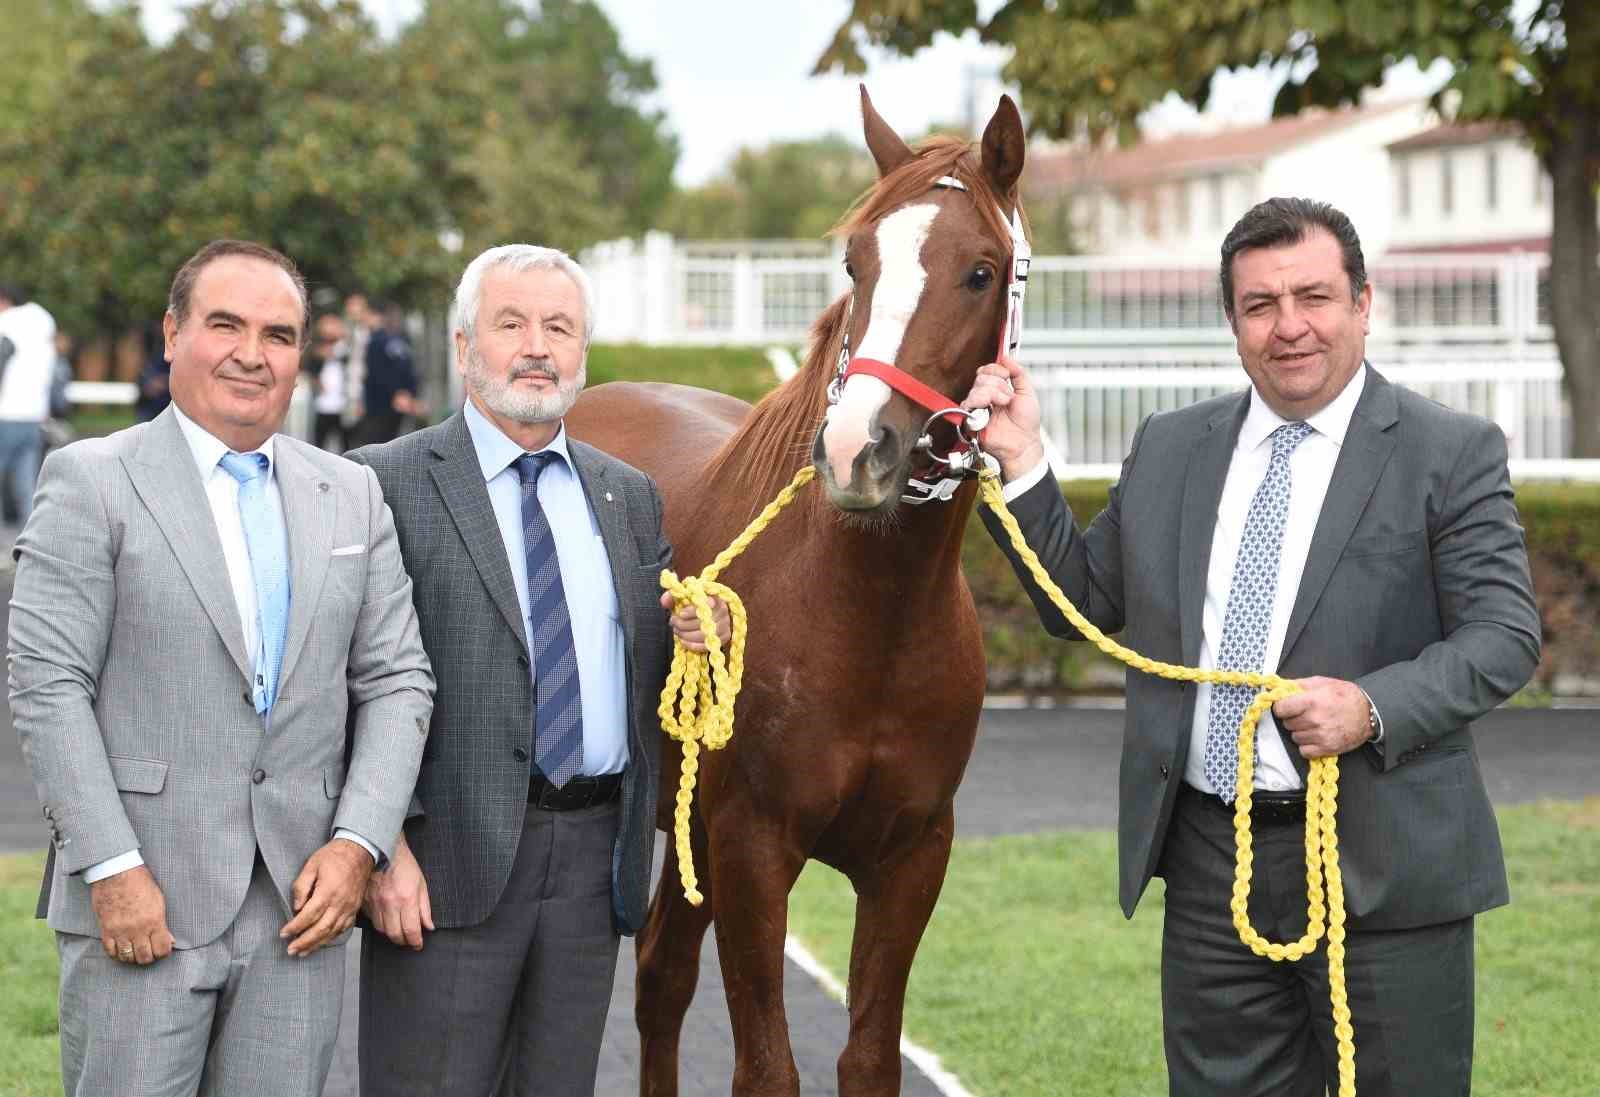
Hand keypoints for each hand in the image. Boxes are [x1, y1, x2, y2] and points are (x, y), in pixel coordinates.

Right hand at [90, 865, 173, 965]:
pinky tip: (121, 949)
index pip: (162, 949)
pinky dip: (116, 954)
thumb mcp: (158, 900)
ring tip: (135, 951)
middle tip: (149, 952)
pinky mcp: (106, 929)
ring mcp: (120, 930)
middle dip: (149, 958)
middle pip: (144, 958)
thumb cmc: (140, 882)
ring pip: (127, 957)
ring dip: (132, 957)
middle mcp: (137, 929)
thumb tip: (169, 940)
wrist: (116, 872)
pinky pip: (110, 951)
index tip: (163, 949)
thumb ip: (162, 923)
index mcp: (154, 920)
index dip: (164, 953)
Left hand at [281, 837, 373, 956]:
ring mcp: (349, 907)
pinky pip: (343, 928)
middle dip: (304, 942)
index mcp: (328, 891)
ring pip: (332, 932)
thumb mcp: (311, 865)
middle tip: (291, 950)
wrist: (359, 851)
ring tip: (303, 951)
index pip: (308, 915)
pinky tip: (321, 942)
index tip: (284, 933)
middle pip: (321, 928)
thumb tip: (296, 907)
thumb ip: (301, 887)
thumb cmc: (334, 856)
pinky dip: (331, 938)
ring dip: (316, 944)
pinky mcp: (354, 908)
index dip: (295, 927)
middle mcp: (340, 902)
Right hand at [363, 834, 432, 949]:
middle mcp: (390, 903)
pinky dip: (380, 924)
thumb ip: (425, 908)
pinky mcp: (365, 902)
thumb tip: (429, 926)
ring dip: (392, 934)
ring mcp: (375, 903)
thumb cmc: (404, 864)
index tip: (418, 945)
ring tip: (399, 930)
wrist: (383, 850)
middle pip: (395, 935)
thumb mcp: (421, 884)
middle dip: (404, 941)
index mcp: (407, 898)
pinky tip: (387, 920)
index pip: (411, 930)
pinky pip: (372, 921)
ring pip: (382, 930)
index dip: (416, 942)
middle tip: (409, 940)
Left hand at [662, 591, 730, 652]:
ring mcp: (726, 625)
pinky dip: (692, 645)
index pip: (705, 604)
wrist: (705, 614)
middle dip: (683, 624)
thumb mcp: (682, 598)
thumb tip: (664, 601)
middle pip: (702, 621)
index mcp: (714, 596)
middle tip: (673, 623)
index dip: (692, 611)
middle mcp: (723, 610)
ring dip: (686, 635)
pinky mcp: (725, 637)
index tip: (680, 613)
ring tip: (677, 631)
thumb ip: (671, 597)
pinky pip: (707, 645)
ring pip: (703, 635)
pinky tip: (683, 641)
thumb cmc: (692, 604)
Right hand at [961, 354, 1043, 480]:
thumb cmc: (1026, 424)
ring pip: (976, 389)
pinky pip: (968, 404)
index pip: (986, 371)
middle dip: (998, 385)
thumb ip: (1019, 373)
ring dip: (993, 394)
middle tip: (1008, 398)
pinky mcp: (970, 420)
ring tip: (1003, 405)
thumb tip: (1006, 358)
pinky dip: (980, 404)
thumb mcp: (1028, 392)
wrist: (1024, 443)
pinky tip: (991, 410)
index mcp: (997, 390)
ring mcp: (977, 408)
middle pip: (981, 378)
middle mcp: (985, 398)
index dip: (995, 370)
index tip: (1007, 376)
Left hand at [1273, 677, 1373, 758]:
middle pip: (1287, 723)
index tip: (1286, 707)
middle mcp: (1315, 720)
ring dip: (1300, 731)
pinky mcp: (1327, 748)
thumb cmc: (1346, 696)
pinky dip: (1307, 745)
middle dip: (1293, 718)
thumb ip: (1299, 685)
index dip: (1281, 707)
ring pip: (1294, 737)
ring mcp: (1321, 736)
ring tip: (1313, 724)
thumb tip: (1279, 688)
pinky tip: (1315, 736)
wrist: (1369, 712)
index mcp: (1312, 701)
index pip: (1280, 709)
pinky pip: (1304, 751)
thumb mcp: (1322, 683)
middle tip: (1305, 714)